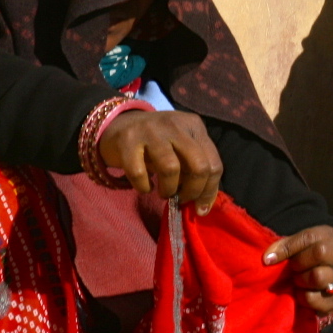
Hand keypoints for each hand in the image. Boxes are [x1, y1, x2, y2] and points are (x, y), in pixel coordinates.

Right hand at [98, 110, 222, 212]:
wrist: (118, 126)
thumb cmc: (157, 143)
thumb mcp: (181, 146)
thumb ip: (194, 166)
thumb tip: (203, 203)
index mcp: (194, 126)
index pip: (214, 163)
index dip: (209, 191)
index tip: (200, 207)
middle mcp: (175, 125)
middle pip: (199, 166)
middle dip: (193, 191)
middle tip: (182, 198)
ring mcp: (151, 131)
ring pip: (171, 169)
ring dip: (169, 190)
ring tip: (164, 193)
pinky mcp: (128, 141)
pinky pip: (139, 173)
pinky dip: (144, 187)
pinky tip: (145, 187)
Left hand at [264, 225, 332, 314]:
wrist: (332, 273)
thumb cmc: (311, 255)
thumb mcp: (301, 244)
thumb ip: (285, 246)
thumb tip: (268, 259)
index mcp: (332, 236)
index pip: (309, 237)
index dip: (287, 248)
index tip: (269, 259)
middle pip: (319, 253)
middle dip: (298, 263)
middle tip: (293, 269)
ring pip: (318, 277)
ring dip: (301, 281)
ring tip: (299, 281)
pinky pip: (315, 299)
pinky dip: (303, 297)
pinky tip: (304, 293)